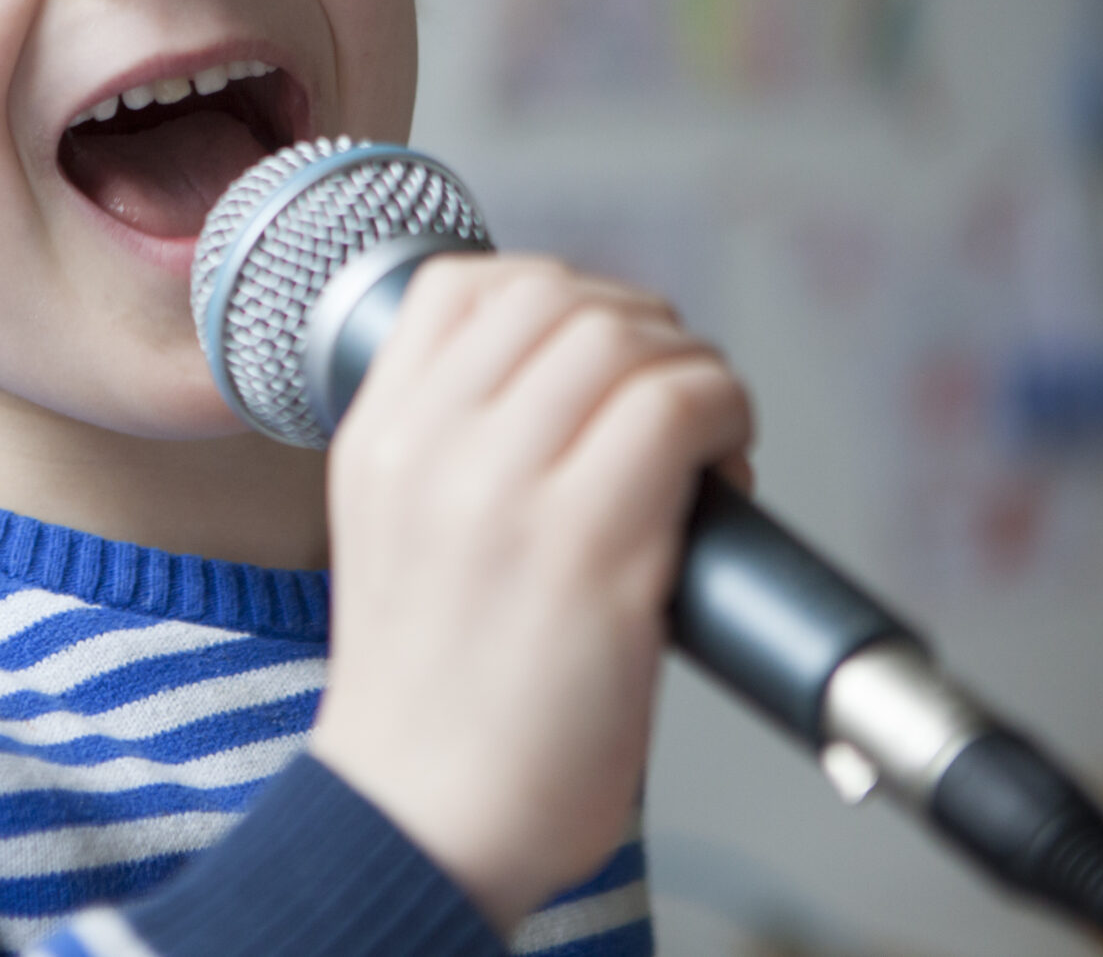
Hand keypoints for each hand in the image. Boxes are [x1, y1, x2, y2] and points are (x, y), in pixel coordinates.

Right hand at [306, 254, 752, 936]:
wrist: (422, 818)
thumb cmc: (436, 701)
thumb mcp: (392, 535)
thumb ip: (450, 452)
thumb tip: (579, 385)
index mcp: (376, 441)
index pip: (460, 284)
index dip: (555, 293)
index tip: (600, 348)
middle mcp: (429, 447)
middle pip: (555, 295)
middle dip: (640, 325)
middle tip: (672, 398)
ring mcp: (503, 489)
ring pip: (624, 335)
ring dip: (691, 369)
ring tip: (704, 442)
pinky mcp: (588, 542)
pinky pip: (679, 405)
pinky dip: (726, 413)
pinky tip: (726, 477)